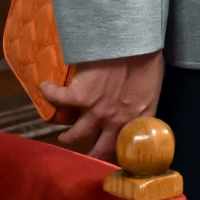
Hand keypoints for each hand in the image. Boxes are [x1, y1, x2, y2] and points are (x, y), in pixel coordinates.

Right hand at [41, 51, 165, 161]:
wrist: (134, 43)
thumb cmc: (149, 60)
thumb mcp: (154, 89)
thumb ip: (145, 105)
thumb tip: (140, 106)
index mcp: (136, 119)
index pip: (126, 148)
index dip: (117, 155)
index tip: (111, 156)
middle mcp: (115, 121)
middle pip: (99, 150)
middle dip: (91, 155)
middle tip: (84, 154)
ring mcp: (95, 110)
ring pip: (76, 135)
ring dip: (68, 138)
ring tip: (64, 137)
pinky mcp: (79, 96)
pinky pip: (58, 100)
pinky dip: (49, 94)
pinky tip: (45, 88)